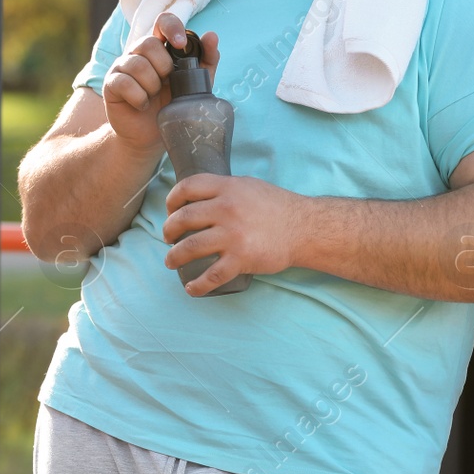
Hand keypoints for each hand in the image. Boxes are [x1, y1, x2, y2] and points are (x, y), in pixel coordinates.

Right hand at [103, 11, 219, 155]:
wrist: (151, 136)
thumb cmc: (173, 106)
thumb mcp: (196, 84)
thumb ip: (206, 60)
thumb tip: (212, 35)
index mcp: (160, 48)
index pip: (163, 21)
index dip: (172, 27)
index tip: (181, 45)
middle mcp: (139, 53)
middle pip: (148, 43)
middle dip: (163, 66)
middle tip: (166, 83)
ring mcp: (122, 67)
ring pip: (137, 64)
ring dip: (151, 85)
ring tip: (153, 97)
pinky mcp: (111, 84)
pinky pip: (125, 82)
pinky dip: (139, 98)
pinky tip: (142, 105)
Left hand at [161, 173, 303, 294]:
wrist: (305, 229)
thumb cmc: (277, 206)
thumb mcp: (248, 186)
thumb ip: (223, 189)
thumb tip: (198, 196)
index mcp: (227, 188)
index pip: (187, 187)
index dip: (172, 199)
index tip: (169, 210)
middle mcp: (226, 209)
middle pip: (183, 218)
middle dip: (168, 230)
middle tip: (167, 237)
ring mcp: (232, 235)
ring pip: (189, 248)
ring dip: (174, 257)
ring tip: (170, 261)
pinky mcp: (241, 258)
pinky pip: (211, 275)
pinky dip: (198, 285)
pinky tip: (191, 288)